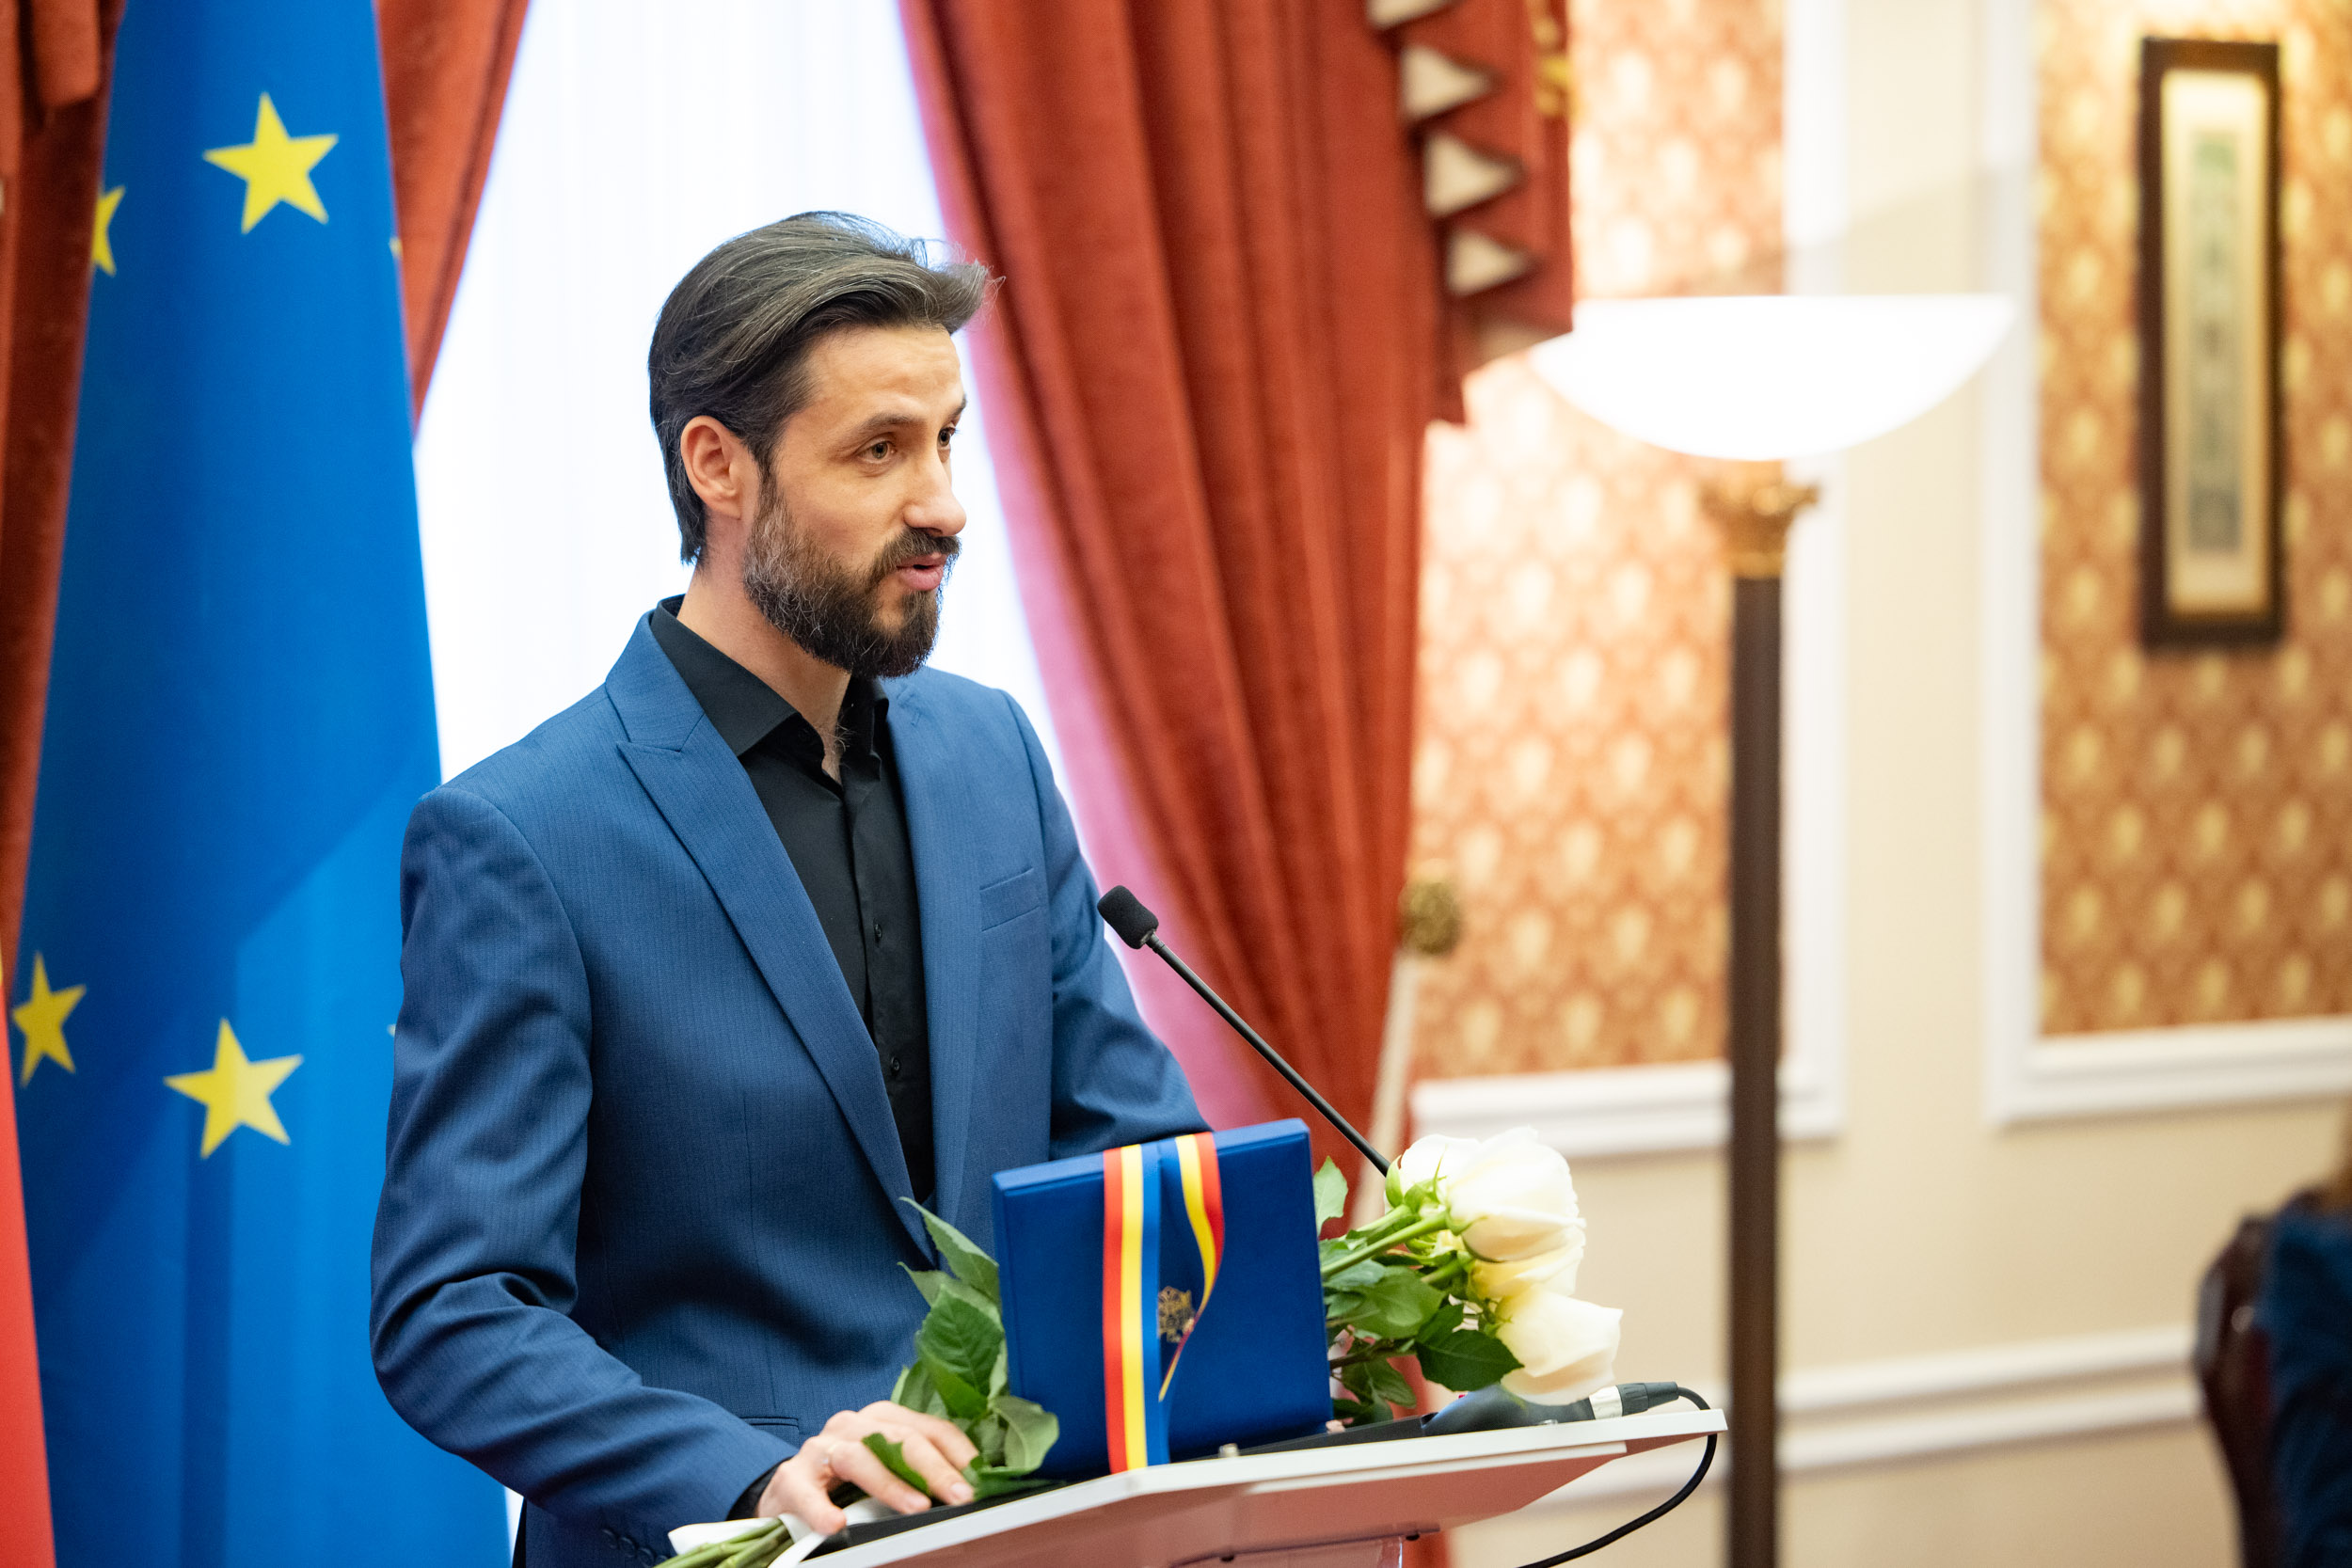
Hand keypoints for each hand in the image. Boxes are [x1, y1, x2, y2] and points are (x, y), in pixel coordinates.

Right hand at [755, 1402, 978, 1534]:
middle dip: (934, 1469)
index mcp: (883, 1419)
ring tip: (915, 1508)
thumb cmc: (847, 1481)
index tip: (979, 1480)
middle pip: (899, 1439)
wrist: (791, 1492)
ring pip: (859, 1457)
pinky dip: (821, 1508)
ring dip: (890, 1484)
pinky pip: (807, 1491)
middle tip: (959, 1496)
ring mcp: (821, 1448)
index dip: (958, 1453)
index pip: (929, 1428)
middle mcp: (853, 1425)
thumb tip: (968, 1489)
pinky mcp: (792, 1477)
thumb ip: (920, 1471)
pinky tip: (836, 1524)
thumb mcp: (888, 1468)